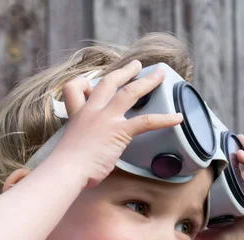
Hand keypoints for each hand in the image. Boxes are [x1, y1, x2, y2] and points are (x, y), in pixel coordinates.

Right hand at [52, 60, 182, 188]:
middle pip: (109, 82)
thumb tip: (97, 152)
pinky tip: (177, 117)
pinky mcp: (119, 131)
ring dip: (147, 82)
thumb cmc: (66, 165)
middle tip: (136, 65)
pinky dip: (164, 118)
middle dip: (125, 71)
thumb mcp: (73, 146)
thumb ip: (87, 141)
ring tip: (160, 75)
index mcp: (78, 113)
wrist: (66, 170)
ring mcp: (106, 119)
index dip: (86, 83)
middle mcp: (92, 111)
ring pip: (130, 93)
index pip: (76, 86)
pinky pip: (146, 121)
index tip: (91, 84)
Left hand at [195, 136, 243, 239]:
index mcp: (236, 197)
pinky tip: (242, 154)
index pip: (231, 172)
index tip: (209, 146)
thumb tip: (166, 220)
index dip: (223, 158)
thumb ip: (190, 224)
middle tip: (222, 134)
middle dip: (235, 147)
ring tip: (237, 137)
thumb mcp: (204, 233)